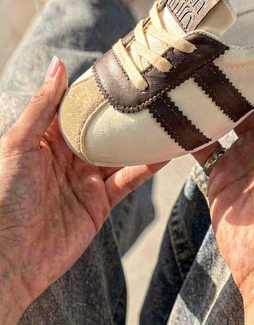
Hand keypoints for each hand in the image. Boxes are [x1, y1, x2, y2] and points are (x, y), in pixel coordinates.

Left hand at [0, 57, 166, 319]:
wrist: (9, 260)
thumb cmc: (3, 198)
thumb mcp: (18, 144)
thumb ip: (42, 106)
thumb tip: (57, 64)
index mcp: (44, 138)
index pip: (75, 108)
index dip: (96, 91)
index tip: (121, 70)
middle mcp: (67, 156)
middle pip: (102, 129)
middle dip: (124, 113)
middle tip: (152, 90)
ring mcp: (85, 180)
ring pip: (119, 152)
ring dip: (140, 138)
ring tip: (166, 116)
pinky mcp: (99, 203)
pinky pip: (127, 180)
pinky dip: (146, 167)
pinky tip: (165, 152)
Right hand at [194, 58, 253, 297]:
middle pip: (249, 100)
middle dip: (236, 79)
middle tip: (216, 48)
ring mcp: (241, 156)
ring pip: (223, 118)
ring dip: (211, 101)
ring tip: (192, 71)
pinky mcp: (217, 174)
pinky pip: (201, 145)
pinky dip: (189, 129)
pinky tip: (175, 109)